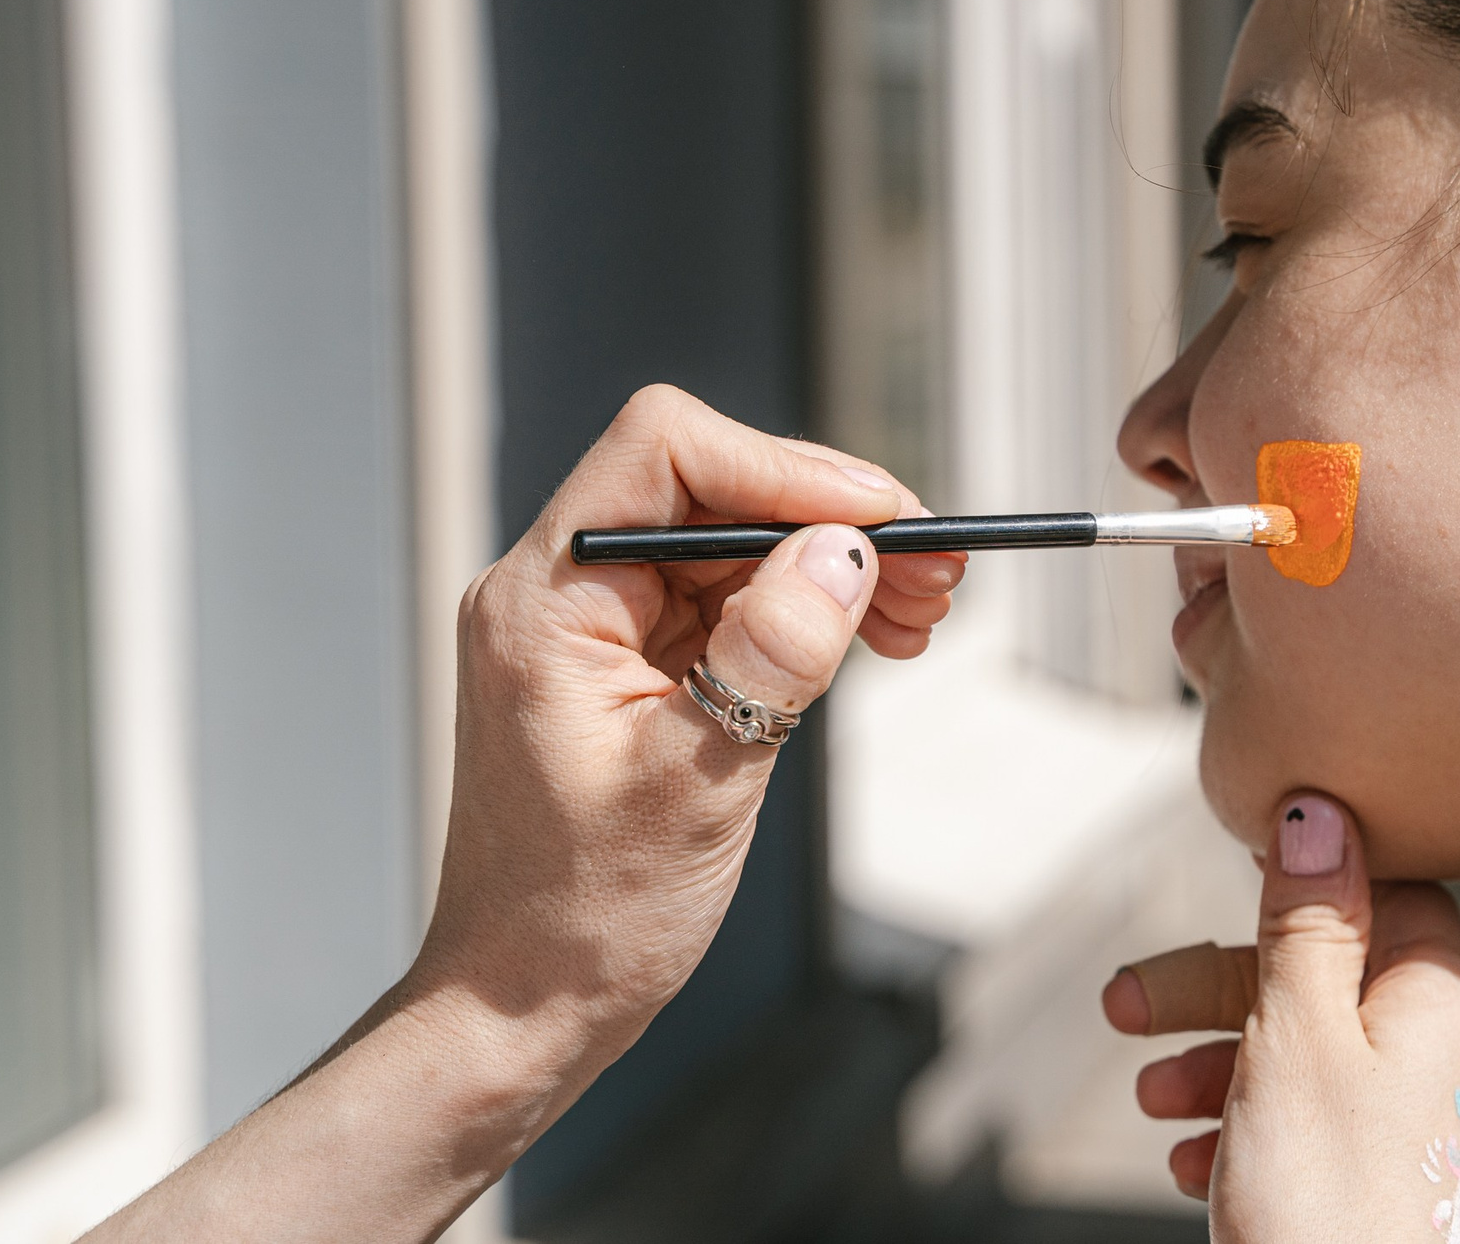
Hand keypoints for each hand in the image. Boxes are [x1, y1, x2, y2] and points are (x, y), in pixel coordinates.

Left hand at [418, 383, 961, 1054]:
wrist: (523, 1007)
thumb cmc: (584, 915)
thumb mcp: (696, 783)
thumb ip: (771, 655)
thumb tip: (846, 551)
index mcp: (544, 600)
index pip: (665, 451)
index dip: (783, 467)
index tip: (881, 518)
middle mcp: (558, 590)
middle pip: (711, 485)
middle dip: (829, 516)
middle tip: (936, 569)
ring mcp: (594, 627)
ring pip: (732, 540)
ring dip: (832, 562)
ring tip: (922, 609)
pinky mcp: (628, 665)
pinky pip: (729, 600)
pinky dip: (806, 608)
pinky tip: (873, 638)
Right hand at [1102, 793, 1459, 1242]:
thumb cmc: (1321, 1202)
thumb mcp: (1295, 1035)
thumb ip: (1305, 919)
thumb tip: (1321, 806)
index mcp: (1453, 1007)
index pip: (1386, 893)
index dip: (1298, 885)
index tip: (1222, 890)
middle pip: (1338, 978)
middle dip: (1219, 989)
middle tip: (1125, 1007)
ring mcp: (1444, 1139)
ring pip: (1324, 1058)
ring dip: (1223, 1062)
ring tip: (1150, 1100)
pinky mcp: (1409, 1197)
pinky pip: (1331, 1128)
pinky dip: (1258, 1126)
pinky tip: (1193, 1161)